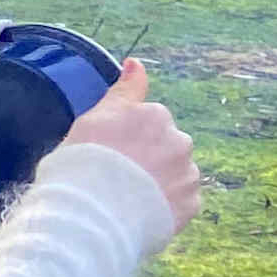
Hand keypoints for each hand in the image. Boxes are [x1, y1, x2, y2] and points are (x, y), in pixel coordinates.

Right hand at [66, 60, 201, 232]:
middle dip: (147, 157)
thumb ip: (124, 90)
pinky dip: (164, 204)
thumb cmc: (84, 161)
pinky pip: (180, 200)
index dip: (125, 135)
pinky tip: (140, 210)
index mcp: (154, 115)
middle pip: (164, 145)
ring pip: (174, 172)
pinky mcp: (192, 204)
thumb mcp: (95, 117)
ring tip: (127, 197)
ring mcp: (188, 173)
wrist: (92, 213)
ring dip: (157, 181)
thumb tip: (136, 63)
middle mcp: (179, 141)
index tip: (109, 150)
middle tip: (114, 175)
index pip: (147, 119)